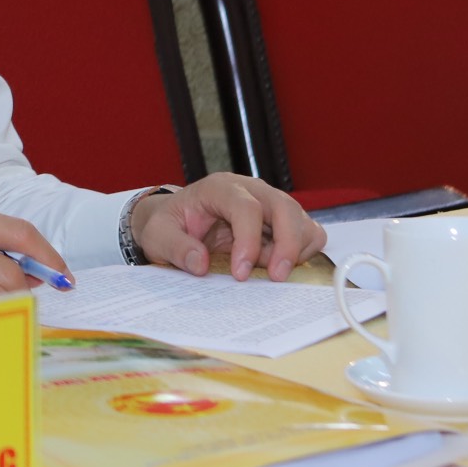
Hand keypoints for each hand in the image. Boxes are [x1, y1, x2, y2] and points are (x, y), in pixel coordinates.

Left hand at [133, 174, 323, 282]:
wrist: (179, 220)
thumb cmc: (171, 224)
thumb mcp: (158, 235)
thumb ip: (175, 247)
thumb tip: (200, 264)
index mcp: (220, 188)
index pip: (246, 207)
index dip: (248, 241)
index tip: (241, 274)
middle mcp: (251, 190)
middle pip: (284, 207)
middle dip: (286, 245)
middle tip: (275, 278)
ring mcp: (271, 203)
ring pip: (302, 220)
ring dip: (295, 251)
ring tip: (270, 272)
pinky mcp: (284, 221)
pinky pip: (309, 234)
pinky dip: (303, 253)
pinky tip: (278, 266)